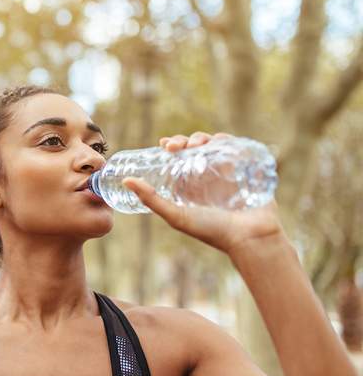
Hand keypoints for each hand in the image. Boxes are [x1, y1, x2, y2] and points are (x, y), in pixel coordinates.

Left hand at [121, 132, 286, 255]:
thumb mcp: (176, 215)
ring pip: (212, 144)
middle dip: (184, 140)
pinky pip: (236, 147)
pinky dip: (226, 139)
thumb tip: (126, 180)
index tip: (164, 145)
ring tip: (196, 144)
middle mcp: (206, 177)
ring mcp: (226, 171)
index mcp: (189, 185)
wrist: (249, 238)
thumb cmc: (211, 230)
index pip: (177, 159)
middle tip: (178, 146)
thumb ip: (151, 200)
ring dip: (202, 137)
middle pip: (193, 148)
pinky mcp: (245, 168)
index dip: (171, 146)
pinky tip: (217, 140)